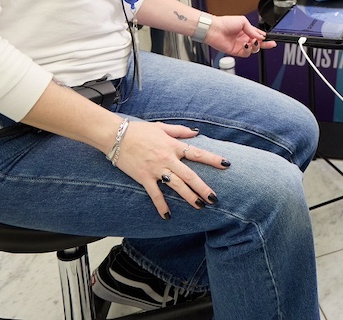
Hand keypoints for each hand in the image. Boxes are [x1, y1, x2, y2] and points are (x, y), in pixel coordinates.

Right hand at [112, 120, 227, 218]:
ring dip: (189, 197)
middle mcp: (168, 159)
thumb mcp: (162, 127)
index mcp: (173, 146)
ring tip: (200, 206)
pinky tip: (167, 216)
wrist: (116, 136)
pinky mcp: (144, 177)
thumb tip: (196, 132)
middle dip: (203, 188)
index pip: (198, 153)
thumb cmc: (139, 131)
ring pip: (176, 186)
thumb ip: (180, 131)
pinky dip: (161, 205)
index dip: (213, 159)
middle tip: (215, 198)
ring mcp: (156, 169)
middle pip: (190, 176)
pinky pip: (155, 194)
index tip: (226, 164)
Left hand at [206, 14, 275, 57]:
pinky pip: (246, 53)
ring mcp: (241, 45)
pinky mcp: (236, 51)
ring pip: (253, 49)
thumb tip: (260, 36)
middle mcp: (244, 38)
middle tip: (272, 44)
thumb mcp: (243, 21)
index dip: (265, 37)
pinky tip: (246, 45)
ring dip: (256, 46)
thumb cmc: (225, 22)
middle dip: (266, 44)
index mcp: (246, 30)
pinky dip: (248, 50)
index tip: (270, 38)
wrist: (214, 29)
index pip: (258, 34)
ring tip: (254, 41)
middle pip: (258, 43)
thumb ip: (253, 30)